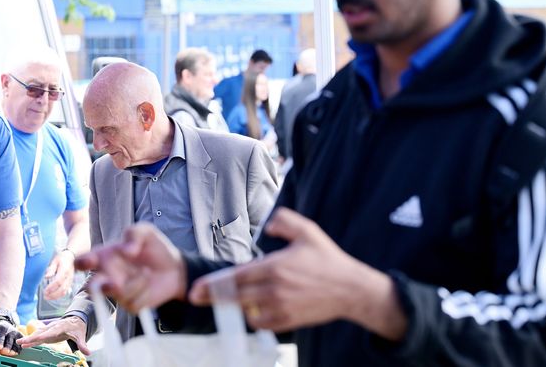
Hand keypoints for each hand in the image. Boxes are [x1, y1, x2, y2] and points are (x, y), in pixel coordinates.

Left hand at [0, 315, 21, 355]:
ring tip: (3, 349)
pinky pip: (18, 349)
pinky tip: (9, 349)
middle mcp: (11, 331)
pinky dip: (14, 351)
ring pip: (13, 350)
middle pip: (6, 349)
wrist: (2, 320)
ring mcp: (16, 334)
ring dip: (8, 352)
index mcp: (1, 328)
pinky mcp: (20, 337)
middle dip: (1, 351)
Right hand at [18, 315, 89, 354]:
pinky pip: (38, 336)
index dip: (44, 335)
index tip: (37, 338)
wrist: (75, 321)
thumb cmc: (77, 328)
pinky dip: (31, 339)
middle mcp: (52, 327)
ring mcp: (49, 329)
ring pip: (37, 333)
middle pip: (40, 332)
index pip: (51, 332)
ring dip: (29, 338)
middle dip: (31, 337)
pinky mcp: (47, 333)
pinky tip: (24, 343)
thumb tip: (88, 352)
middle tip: (22, 341)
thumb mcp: (81, 336)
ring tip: (20, 342)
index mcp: (60, 327)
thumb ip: (82, 345)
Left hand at [42, 250, 74, 300]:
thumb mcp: (55, 261)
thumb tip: (46, 277)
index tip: (45, 290)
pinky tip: (53, 296)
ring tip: (47, 297)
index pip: (59, 281)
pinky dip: (59, 296)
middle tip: (45, 296)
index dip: (52, 287)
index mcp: (65, 270)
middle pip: (62, 289)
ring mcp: (70, 281)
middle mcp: (69, 277)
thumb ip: (51, 269)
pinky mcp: (70, 283)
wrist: (71, 258)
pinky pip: (65, 291)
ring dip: (56, 296)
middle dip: (53, 294)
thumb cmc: (62, 259)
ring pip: (64, 292)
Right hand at [74, 223, 186, 311]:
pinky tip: (148, 284)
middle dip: (96, 288)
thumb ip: (134, 234)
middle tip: (114, 283)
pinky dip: (144, 293)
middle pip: (90, 288)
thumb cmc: (154, 248)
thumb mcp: (146, 232)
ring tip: (146, 272)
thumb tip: (126, 250)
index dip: (81, 262)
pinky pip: (132, 304)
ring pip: (117, 295)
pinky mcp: (130, 303)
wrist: (175, 268)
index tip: (91, 261)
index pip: (83, 261)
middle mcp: (107, 276)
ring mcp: (118, 291)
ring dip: (135, 283)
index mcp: (104, 256)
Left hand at [188, 208, 402, 336]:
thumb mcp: (308, 231)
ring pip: (246, 310)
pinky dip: (252, 317)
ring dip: (232, 306)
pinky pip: (261, 323)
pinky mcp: (288, 321)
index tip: (198, 287)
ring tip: (220, 300)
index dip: (214, 283)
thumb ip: (284, 221)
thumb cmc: (327, 260)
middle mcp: (275, 290)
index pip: (236, 277)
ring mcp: (281, 308)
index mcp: (275, 267)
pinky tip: (249, 308)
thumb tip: (265, 226)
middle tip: (195, 296)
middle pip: (235, 296)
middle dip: (212, 297)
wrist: (350, 289)